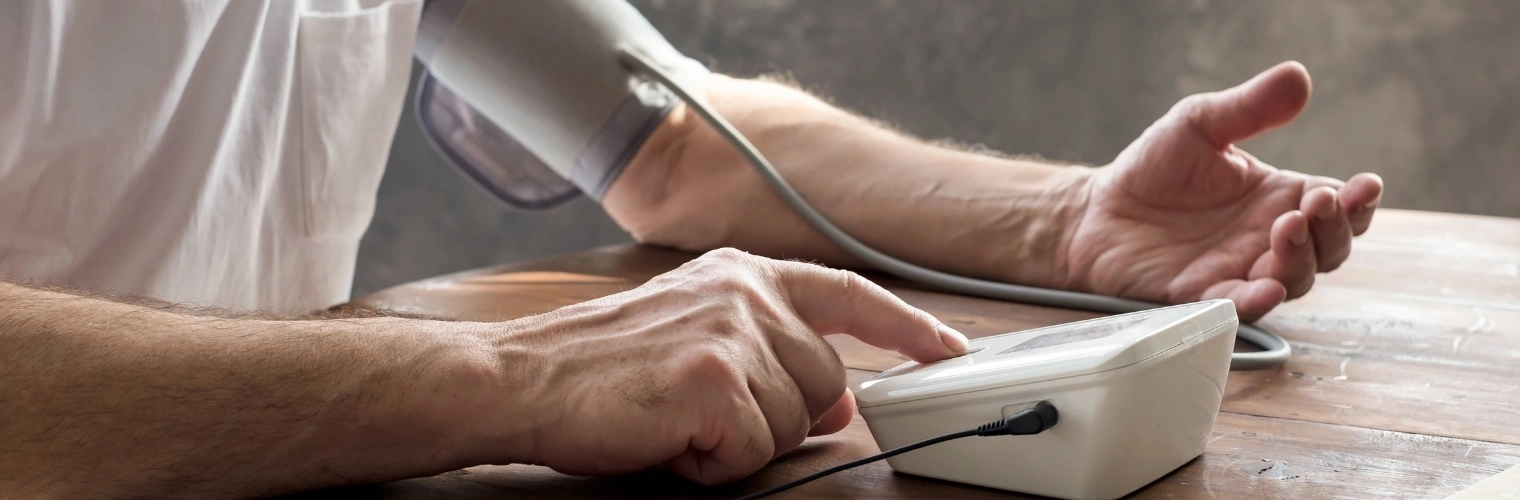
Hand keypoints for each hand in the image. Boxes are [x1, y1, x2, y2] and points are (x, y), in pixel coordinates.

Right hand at [504, 248, 965, 483]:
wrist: (520, 379)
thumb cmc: (597, 365)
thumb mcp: (693, 334)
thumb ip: (769, 352)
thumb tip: (833, 403)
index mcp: (742, 273)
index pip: (848, 293)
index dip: (906, 325)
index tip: (945, 350)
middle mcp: (747, 293)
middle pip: (827, 383)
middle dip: (779, 417)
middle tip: (704, 413)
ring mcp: (735, 334)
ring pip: (795, 424)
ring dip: (741, 442)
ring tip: (678, 420)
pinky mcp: (717, 380)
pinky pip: (754, 451)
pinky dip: (713, 463)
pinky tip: (670, 438)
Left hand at [1065, 62, 1383, 320]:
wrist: (1096, 209)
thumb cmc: (1153, 169)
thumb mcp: (1200, 124)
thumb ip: (1248, 107)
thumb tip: (1297, 78)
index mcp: (1278, 198)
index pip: (1338, 206)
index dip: (1359, 202)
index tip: (1364, 185)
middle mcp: (1267, 239)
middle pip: (1329, 248)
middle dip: (1334, 229)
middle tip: (1316, 204)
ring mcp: (1238, 271)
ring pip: (1294, 280)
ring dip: (1300, 259)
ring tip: (1285, 229)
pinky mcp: (1201, 297)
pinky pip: (1237, 307)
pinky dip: (1256, 302)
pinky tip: (1266, 288)